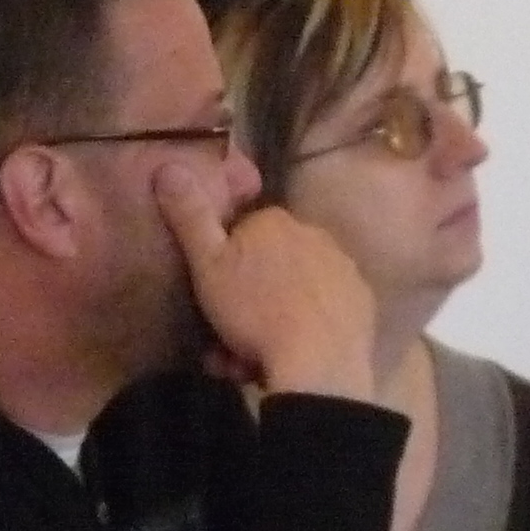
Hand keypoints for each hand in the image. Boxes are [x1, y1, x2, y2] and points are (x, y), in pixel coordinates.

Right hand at [152, 166, 378, 401]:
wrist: (317, 364)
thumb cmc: (255, 312)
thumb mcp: (207, 265)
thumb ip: (190, 217)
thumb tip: (168, 166)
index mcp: (274, 221)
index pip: (241, 234)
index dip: (223, 268)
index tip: (212, 300)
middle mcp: (313, 234)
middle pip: (268, 266)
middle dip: (246, 300)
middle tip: (228, 340)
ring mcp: (343, 267)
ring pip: (294, 291)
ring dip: (272, 319)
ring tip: (254, 360)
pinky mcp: (360, 301)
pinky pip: (323, 310)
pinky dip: (306, 328)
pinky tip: (292, 355)